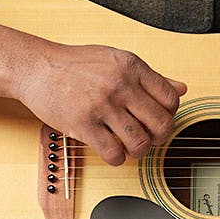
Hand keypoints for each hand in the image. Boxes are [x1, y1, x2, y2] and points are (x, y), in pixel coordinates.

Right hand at [16, 42, 186, 165]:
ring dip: (139, 152)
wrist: (38, 68)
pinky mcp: (83, 124)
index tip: (158, 119)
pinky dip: (117, 159)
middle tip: (149, 138)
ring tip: (130, 147)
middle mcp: (120, 84)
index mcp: (131, 66)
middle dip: (159, 137)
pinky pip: (113, 153)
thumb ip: (149, 76)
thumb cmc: (76, 65)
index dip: (169, 114)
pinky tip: (111, 151)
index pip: (170, 98)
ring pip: (140, 143)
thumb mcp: (116, 60)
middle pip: (161, 123)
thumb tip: (182, 89)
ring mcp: (102, 105)